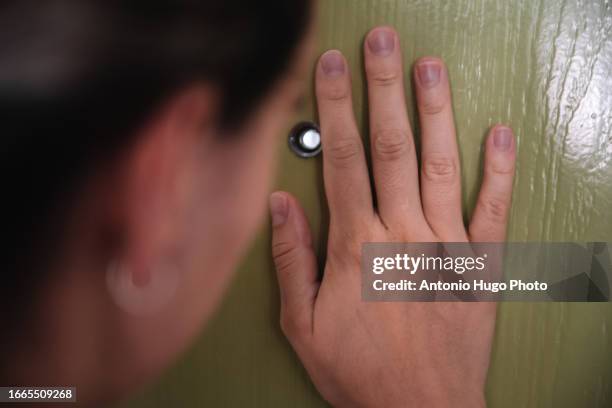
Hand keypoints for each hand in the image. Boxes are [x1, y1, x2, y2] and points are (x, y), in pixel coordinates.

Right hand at [269, 26, 515, 407]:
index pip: (342, 159)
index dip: (335, 108)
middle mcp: (403, 235)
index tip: (331, 69)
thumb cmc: (361, 372)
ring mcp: (447, 246)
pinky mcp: (480, 265)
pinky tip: (498, 134)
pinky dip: (498, 169)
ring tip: (429, 68)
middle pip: (391, 146)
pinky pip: (494, 209)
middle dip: (383, 88)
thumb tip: (280, 205)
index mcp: (357, 246)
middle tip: (381, 43)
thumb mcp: (302, 323)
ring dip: (435, 111)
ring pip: (441, 164)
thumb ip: (291, 259)